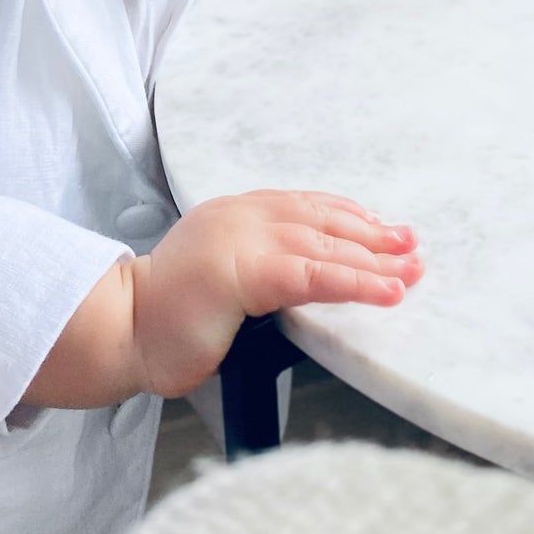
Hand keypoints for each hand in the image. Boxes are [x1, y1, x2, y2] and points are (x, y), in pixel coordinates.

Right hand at [129, 190, 421, 398]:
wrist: (121, 328)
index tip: (383, 227)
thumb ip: (258, 270)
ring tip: (412, 270)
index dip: (348, 216)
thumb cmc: (165, 318)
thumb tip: (306, 286)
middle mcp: (240, 214)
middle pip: (322, 219)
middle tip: (412, 246)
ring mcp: (241, 238)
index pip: (303, 205)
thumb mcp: (220, 278)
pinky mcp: (244, 271)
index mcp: (233, 212)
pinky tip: (386, 290)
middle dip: (373, 234)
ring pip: (326, 245)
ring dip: (377, 259)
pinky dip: (356, 282)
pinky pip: (314, 275)